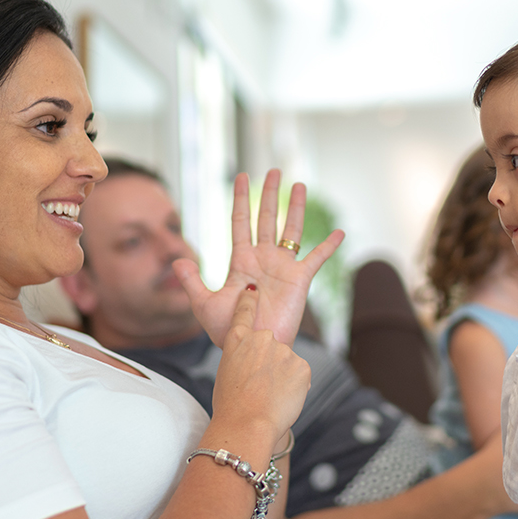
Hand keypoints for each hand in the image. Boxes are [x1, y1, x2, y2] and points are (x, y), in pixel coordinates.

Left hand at [173, 169, 343, 345]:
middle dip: (269, 194)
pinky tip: (340, 233)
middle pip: (266, 218)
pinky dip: (329, 246)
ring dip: (294, 207)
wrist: (253, 347)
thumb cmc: (229, 331)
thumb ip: (192, 281)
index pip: (240, 222)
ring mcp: (282, 268)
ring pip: (290, 230)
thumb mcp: (204, 304)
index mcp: (241, 261)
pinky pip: (316, 258)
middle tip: (273, 171)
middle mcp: (263, 259)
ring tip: (298, 184)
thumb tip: (178, 260)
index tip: (241, 176)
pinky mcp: (299, 280)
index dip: (240, 199)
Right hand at [210, 286, 311, 442]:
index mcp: (237, 339)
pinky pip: (299, 375)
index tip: (254, 289)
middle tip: (258, 389)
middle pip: (270, 347)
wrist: (247, 424)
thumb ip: (243, 361)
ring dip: (281, 378)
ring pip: (286, 363)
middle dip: (268, 365)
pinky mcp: (302, 364)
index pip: (244, 311)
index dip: (249, 300)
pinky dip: (294, 387)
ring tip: (268, 398)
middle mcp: (261, 338)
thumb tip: (255, 365)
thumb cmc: (231, 406)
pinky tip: (282, 399)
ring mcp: (283, 350)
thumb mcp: (226, 375)